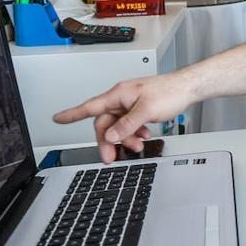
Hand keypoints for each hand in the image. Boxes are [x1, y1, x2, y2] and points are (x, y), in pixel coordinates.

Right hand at [53, 71, 194, 163]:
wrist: (188, 88)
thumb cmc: (170, 92)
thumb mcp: (146, 110)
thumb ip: (127, 124)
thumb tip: (111, 136)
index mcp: (119, 94)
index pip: (90, 106)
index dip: (72, 114)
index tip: (57, 119)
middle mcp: (122, 98)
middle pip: (105, 122)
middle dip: (108, 140)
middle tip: (111, 157)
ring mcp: (131, 103)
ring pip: (119, 125)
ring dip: (125, 138)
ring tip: (137, 146)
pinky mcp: (140, 108)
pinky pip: (130, 124)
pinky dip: (135, 133)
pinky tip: (144, 137)